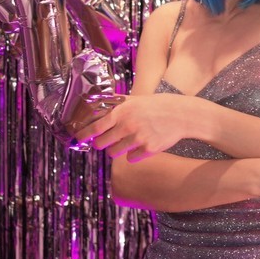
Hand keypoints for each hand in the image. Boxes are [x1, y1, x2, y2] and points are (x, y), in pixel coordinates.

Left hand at [73, 94, 188, 161]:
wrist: (181, 115)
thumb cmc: (158, 105)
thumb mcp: (136, 99)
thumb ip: (118, 103)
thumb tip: (98, 101)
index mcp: (123, 112)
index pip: (96, 127)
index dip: (84, 134)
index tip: (78, 138)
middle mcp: (128, 126)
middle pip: (102, 144)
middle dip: (101, 144)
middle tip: (105, 142)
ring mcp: (138, 139)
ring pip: (115, 153)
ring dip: (117, 150)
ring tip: (126, 142)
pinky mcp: (148, 150)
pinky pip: (131, 159)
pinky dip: (133, 155)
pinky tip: (141, 145)